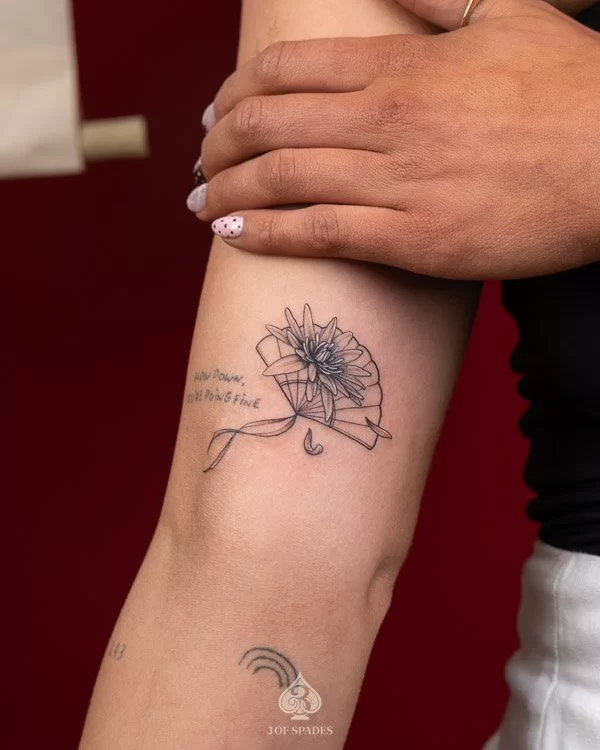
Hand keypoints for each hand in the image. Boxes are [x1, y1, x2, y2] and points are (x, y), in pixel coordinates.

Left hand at [193, 0, 599, 279]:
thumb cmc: (571, 93)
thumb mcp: (509, 16)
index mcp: (401, 64)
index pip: (285, 68)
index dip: (235, 90)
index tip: (215, 112)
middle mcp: (385, 119)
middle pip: (266, 123)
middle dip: (217, 143)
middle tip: (199, 159)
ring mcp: (395, 181)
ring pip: (280, 179)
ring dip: (225, 191)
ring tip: (201, 201)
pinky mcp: (411, 239)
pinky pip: (318, 233)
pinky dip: (266, 234)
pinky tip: (233, 236)